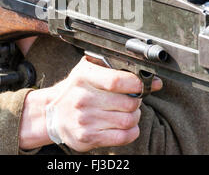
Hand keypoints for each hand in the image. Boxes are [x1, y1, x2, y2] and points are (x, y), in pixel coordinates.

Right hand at [19, 56, 162, 151]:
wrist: (52, 114)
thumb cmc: (75, 90)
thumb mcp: (88, 71)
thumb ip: (117, 71)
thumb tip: (156, 82)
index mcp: (84, 77)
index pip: (117, 81)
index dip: (135, 84)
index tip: (139, 86)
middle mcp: (83, 98)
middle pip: (128, 103)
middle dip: (136, 102)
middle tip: (132, 100)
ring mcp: (85, 119)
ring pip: (128, 120)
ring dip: (134, 117)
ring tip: (127, 112)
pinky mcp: (88, 137)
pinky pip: (122, 137)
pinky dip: (131, 132)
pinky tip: (126, 126)